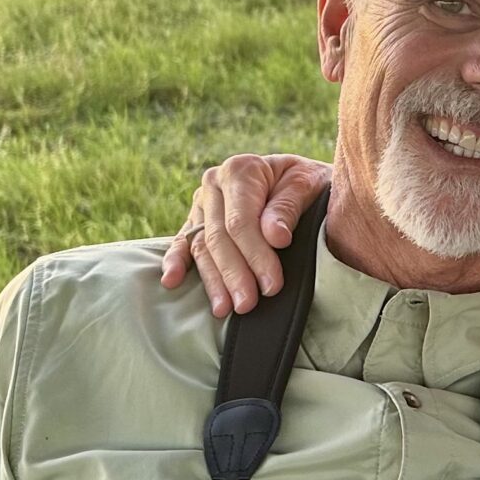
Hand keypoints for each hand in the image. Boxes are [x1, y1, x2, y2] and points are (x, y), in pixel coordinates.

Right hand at [159, 153, 330, 315]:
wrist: (301, 178)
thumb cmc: (308, 181)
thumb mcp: (308, 184)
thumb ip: (288, 208)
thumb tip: (274, 236)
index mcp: (241, 170)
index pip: (241, 221)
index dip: (255, 255)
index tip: (271, 284)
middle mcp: (215, 184)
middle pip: (219, 237)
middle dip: (234, 274)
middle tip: (248, 304)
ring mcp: (202, 203)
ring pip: (202, 246)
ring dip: (212, 280)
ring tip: (223, 309)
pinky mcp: (196, 220)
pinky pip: (183, 242)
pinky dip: (176, 261)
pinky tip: (171, 281)